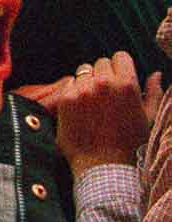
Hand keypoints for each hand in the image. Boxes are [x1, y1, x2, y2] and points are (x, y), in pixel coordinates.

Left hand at [55, 52, 150, 176]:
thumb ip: (154, 92)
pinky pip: (69, 84)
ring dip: (87, 81)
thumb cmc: (131, 143)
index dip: (119, 66)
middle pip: (100, 63)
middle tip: (106, 94)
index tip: (119, 78)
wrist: (103, 165)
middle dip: (104, 74)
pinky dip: (74, 92)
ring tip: (94, 101)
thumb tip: (156, 74)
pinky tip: (81, 108)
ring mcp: (82, 90)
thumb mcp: (150, 117)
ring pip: (82, 72)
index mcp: (127, 83)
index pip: (119, 56)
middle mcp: (103, 83)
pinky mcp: (65, 99)